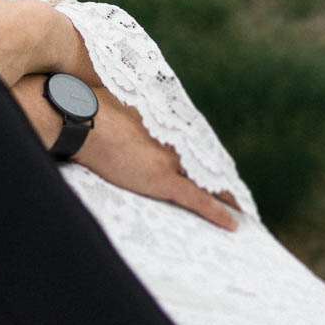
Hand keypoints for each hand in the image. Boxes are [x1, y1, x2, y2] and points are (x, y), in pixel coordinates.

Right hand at [53, 85, 243, 232]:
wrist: (81, 120)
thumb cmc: (89, 107)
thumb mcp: (115, 101)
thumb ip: (126, 109)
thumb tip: (118, 106)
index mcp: (162, 123)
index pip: (194, 142)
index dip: (207, 156)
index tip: (219, 165)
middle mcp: (173, 141)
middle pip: (206, 162)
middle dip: (222, 178)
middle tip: (238, 193)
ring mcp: (170, 161)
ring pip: (208, 181)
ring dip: (226, 196)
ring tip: (243, 208)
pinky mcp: (163, 180)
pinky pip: (198, 200)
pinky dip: (217, 212)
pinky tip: (233, 224)